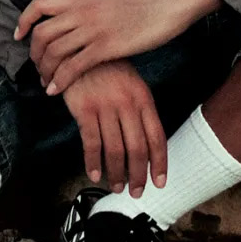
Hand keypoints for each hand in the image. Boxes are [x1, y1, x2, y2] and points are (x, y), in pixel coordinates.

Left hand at [15, 0, 220, 94]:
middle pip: (42, 33)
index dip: (24, 21)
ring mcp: (92, 29)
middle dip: (34, 55)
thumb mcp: (107, 2)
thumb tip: (76, 21)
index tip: (19, 36)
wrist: (166, 5)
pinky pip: (73, 66)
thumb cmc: (142, 6)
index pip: (40, 5)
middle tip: (37, 69)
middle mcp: (82, 12)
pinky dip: (60, 80)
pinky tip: (56, 91)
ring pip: (54, 52)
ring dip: (45, 71)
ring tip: (47, 84)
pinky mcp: (105, 47)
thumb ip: (88, 10)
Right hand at [61, 60, 167, 196]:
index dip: (159, 163)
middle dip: (138, 175)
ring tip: (116, 187)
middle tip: (136, 192)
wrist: (80, 49)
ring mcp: (106, 107)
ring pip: (115, 149)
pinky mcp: (84, 109)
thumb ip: (140, 110)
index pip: (156, 137)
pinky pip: (91, 142)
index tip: (160, 182)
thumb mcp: (132, 84)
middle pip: (137, 148)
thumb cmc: (108, 69)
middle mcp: (128, 104)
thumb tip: (147, 142)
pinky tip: (94, 174)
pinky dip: (93, 162)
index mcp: (144, 99)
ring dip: (116, 173)